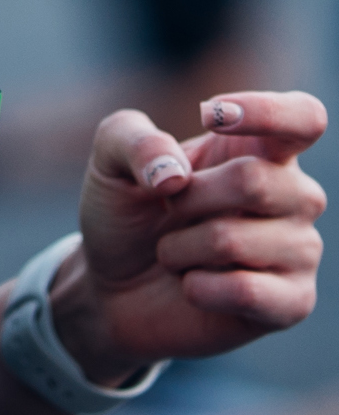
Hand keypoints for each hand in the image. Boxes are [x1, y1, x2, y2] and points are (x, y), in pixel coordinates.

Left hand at [52, 90, 326, 382]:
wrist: (114, 286)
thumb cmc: (127, 212)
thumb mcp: (110, 161)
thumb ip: (133, 141)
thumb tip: (174, 173)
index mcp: (260, 148)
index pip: (303, 117)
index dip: (266, 112)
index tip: (211, 116)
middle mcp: (294, 195)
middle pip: (254, 180)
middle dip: (187, 199)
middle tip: (169, 211)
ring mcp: (299, 249)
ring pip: (235, 240)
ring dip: (180, 248)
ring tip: (175, 253)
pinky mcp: (293, 302)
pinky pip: (248, 292)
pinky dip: (198, 288)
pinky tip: (191, 286)